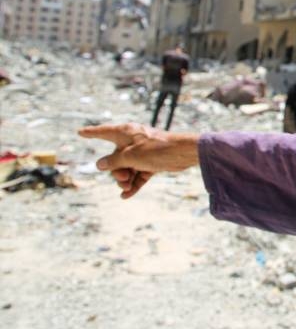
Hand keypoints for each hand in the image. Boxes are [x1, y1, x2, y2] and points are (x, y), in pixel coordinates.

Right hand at [78, 123, 199, 198]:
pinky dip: (134, 184)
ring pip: (126, 168)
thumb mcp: (130, 156)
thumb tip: (100, 164)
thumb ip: (113, 161)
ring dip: (125, 179)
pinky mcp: (151, 162)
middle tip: (123, 178)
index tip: (79, 132)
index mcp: (125, 133)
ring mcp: (142, 152)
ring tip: (127, 187)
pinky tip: (126, 196)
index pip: (104, 132)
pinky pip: (138, 174)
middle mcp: (132, 141)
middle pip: (115, 158)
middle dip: (116, 171)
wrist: (183, 154)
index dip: (91, 132)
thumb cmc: (156, 149)